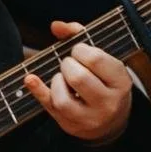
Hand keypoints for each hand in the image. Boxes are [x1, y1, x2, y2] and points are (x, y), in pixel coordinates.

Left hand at [23, 20, 132, 144]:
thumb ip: (80, 36)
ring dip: (57, 81)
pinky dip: (37, 91)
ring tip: (63, 77)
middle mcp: (108, 103)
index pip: (96, 59)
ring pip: (63, 99)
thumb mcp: (103, 60)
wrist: (111, 121)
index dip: (80, 49)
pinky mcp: (71, 125)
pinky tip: (30, 79)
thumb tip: (56, 26)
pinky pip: (50, 108)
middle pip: (79, 78)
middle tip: (69, 65)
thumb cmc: (104, 81)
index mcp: (120, 82)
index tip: (78, 51)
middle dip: (68, 65)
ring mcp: (89, 118)